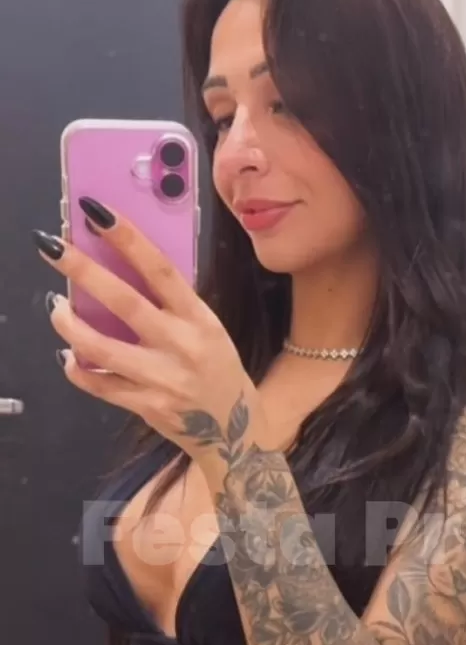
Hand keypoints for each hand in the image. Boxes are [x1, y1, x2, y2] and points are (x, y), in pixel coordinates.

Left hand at [34, 200, 263, 457]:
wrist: (234, 432)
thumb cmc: (218, 371)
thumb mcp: (208, 330)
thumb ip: (173, 305)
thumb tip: (122, 269)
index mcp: (199, 319)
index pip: (160, 269)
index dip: (127, 238)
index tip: (96, 212)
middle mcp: (181, 346)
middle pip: (123, 302)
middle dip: (82, 270)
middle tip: (51, 246)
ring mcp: (161, 379)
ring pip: (100, 347)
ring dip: (68, 325)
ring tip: (56, 308)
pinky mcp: (145, 405)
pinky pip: (99, 384)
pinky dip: (77, 367)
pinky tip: (68, 354)